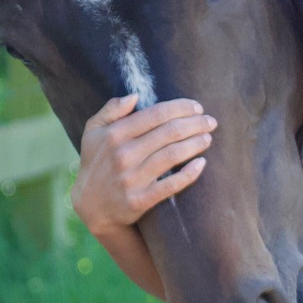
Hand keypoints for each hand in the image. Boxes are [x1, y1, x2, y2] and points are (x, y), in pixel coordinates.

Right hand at [68, 95, 215, 234]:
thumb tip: (135, 96)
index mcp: (115, 134)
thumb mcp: (93, 131)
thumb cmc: (96, 162)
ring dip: (195, 144)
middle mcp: (123, 154)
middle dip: (195, 124)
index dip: (181, 108)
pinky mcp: (140, 200)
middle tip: (211, 122)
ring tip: (208, 138)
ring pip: (172, 155)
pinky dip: (189, 174)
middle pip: (169, 132)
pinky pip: (170, 185)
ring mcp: (132, 179)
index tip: (197, 107)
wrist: (92, 206)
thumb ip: (111, 110)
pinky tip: (201, 164)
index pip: (156, 114)